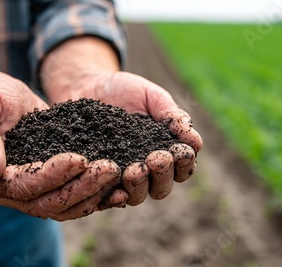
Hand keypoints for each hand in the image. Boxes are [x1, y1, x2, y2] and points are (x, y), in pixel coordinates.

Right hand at [0, 71, 127, 219]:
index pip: (24, 186)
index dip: (52, 175)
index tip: (80, 159)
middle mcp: (8, 192)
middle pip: (49, 203)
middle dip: (82, 187)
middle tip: (110, 168)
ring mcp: (30, 191)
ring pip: (64, 206)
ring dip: (93, 193)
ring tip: (118, 173)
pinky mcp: (49, 184)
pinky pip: (73, 199)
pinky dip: (96, 196)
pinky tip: (119, 187)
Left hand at [49, 71, 202, 205]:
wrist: (86, 84)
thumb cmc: (124, 90)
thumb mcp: (152, 97)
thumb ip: (172, 117)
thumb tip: (196, 142)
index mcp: (165, 151)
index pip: (182, 168)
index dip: (184, 164)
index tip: (178, 151)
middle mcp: (145, 170)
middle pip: (162, 188)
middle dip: (163, 175)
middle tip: (156, 159)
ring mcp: (120, 177)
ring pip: (137, 196)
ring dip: (140, 186)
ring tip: (135, 170)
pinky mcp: (97, 179)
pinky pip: (106, 196)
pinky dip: (113, 195)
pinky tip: (115, 186)